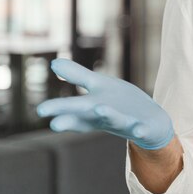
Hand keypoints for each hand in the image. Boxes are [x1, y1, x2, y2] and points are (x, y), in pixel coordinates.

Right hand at [37, 58, 173, 149]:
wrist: (151, 124)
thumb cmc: (119, 105)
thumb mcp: (99, 87)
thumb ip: (78, 76)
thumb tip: (54, 63)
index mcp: (94, 108)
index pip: (74, 109)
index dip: (60, 110)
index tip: (41, 110)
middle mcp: (107, 117)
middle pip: (89, 115)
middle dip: (72, 119)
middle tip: (54, 124)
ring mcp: (126, 122)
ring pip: (116, 120)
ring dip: (108, 115)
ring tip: (100, 108)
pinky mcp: (144, 127)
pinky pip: (142, 130)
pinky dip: (140, 130)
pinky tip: (139, 129)